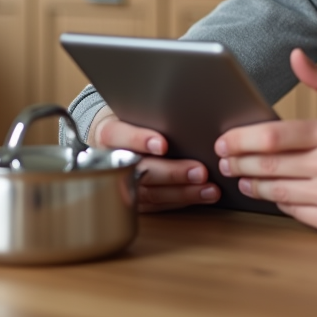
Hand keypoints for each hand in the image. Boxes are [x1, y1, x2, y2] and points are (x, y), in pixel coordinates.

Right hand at [88, 105, 219, 212]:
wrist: (114, 140)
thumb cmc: (132, 122)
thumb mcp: (134, 111)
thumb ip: (151, 114)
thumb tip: (184, 113)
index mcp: (108, 134)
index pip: (118, 136)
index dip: (139, 140)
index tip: (162, 144)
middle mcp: (111, 161)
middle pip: (140, 170)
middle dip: (172, 173)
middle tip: (199, 171)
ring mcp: (121, 184)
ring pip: (151, 193)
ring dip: (183, 192)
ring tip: (208, 188)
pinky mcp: (134, 200)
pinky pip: (158, 205)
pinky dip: (183, 201)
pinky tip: (202, 195)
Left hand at [214, 48, 316, 235]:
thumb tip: (295, 55)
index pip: (273, 136)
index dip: (241, 139)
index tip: (224, 139)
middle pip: (269, 165)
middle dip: (238, 162)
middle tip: (222, 159)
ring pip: (277, 192)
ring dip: (251, 183)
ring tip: (239, 175)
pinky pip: (294, 211)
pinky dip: (277, 202)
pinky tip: (268, 191)